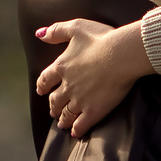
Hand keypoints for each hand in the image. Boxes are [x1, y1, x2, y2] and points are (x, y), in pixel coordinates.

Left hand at [33, 18, 153, 138]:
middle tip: (53, 110)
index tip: (41, 90)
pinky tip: (75, 132)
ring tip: (61, 122)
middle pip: (55, 99)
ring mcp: (80, 100)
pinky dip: (76, 129)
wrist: (121, 55)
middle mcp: (67, 85)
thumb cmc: (101, 38)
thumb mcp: (76, 28)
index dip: (42, 85)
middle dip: (53, 105)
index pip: (46, 79)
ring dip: (62, 118)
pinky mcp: (94, 110)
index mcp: (62, 66)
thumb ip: (56, 31)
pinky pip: (81, 124)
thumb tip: (39, 34)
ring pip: (66, 113)